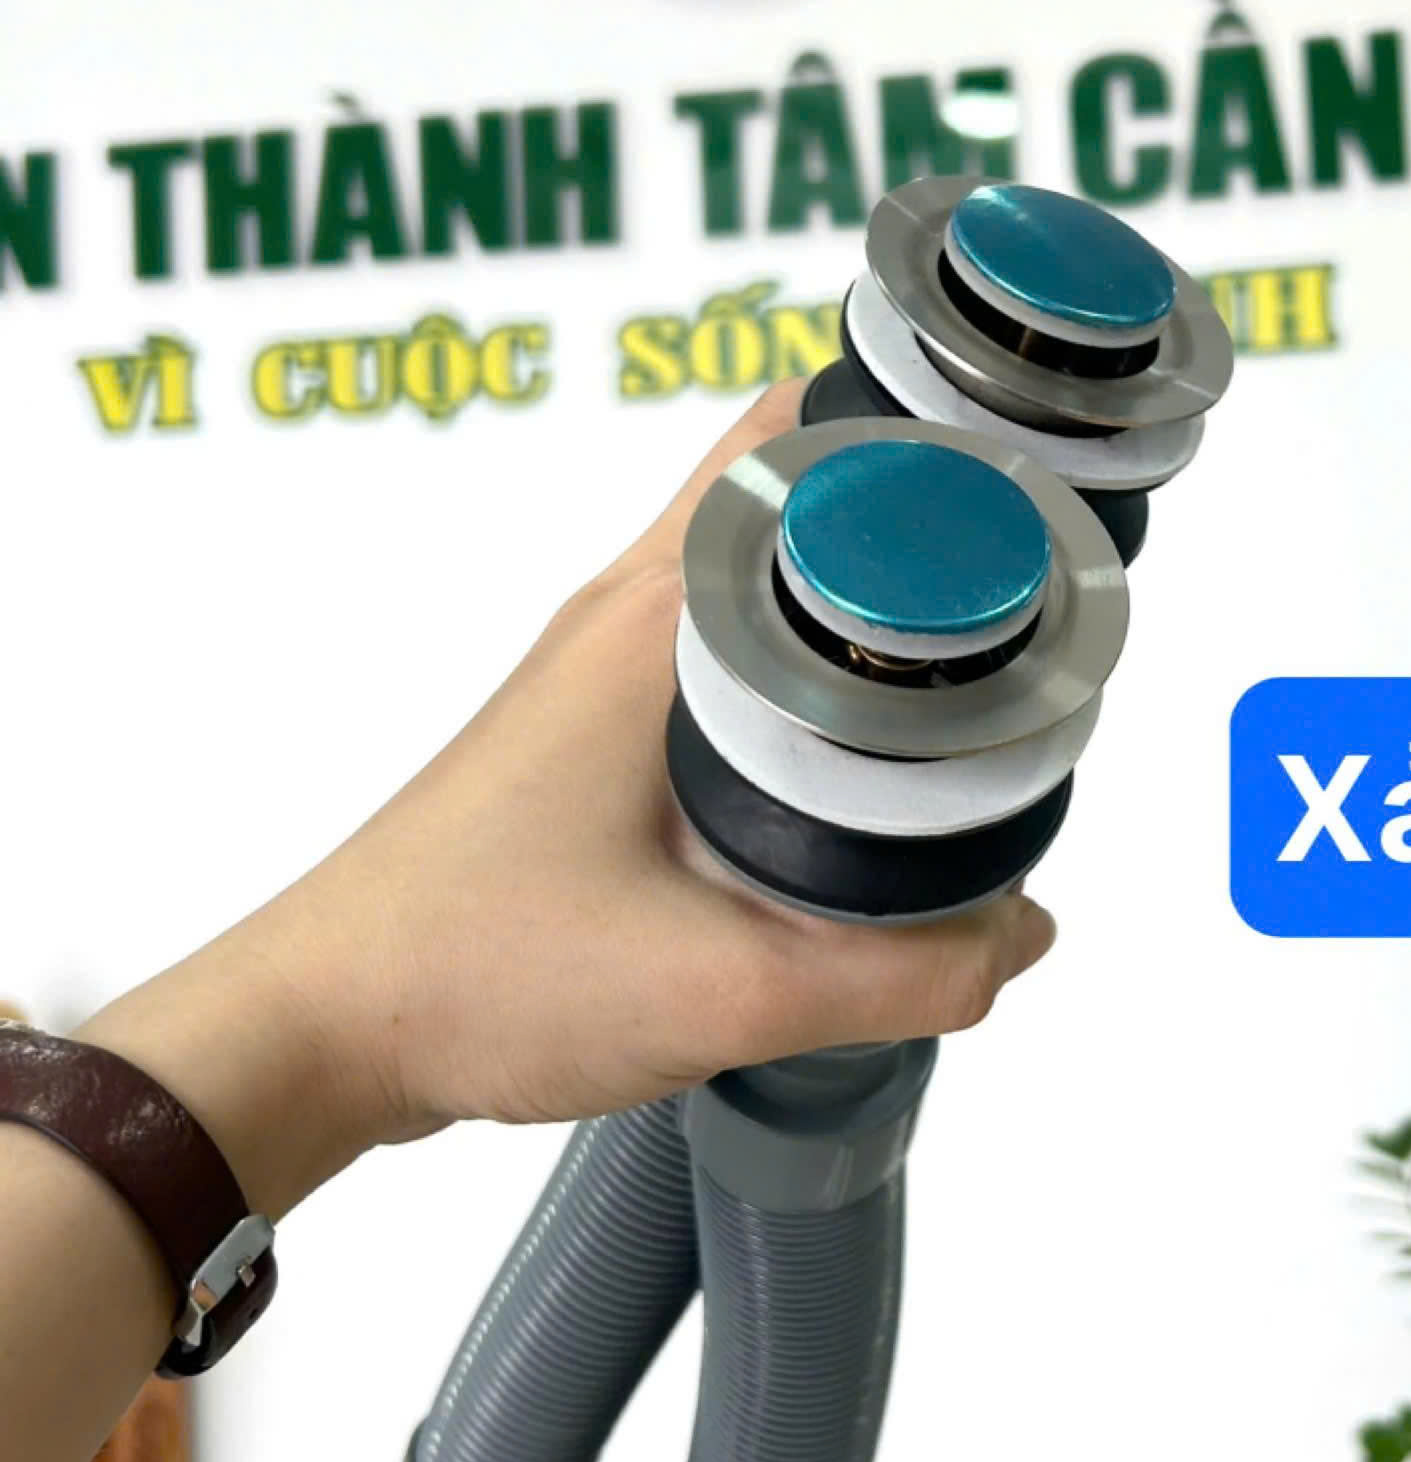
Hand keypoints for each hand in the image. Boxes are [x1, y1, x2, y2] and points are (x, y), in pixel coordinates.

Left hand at [78, 384, 1055, 1216]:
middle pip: (793, 494)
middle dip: (916, 518)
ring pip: (760, 582)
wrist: (325, 1027)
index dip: (923, 434)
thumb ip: (900, 974)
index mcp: (660, 616)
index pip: (798, 437)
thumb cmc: (483, 973)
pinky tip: (862, 763)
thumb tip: (1025, 935)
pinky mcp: (590, 734)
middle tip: (1034, 584)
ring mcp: (601, 668)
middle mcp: (629, 611)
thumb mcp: (726, 990)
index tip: (1034, 478)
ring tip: (975, 671)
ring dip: (859, 604)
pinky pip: (722, 658)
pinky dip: (803, 674)